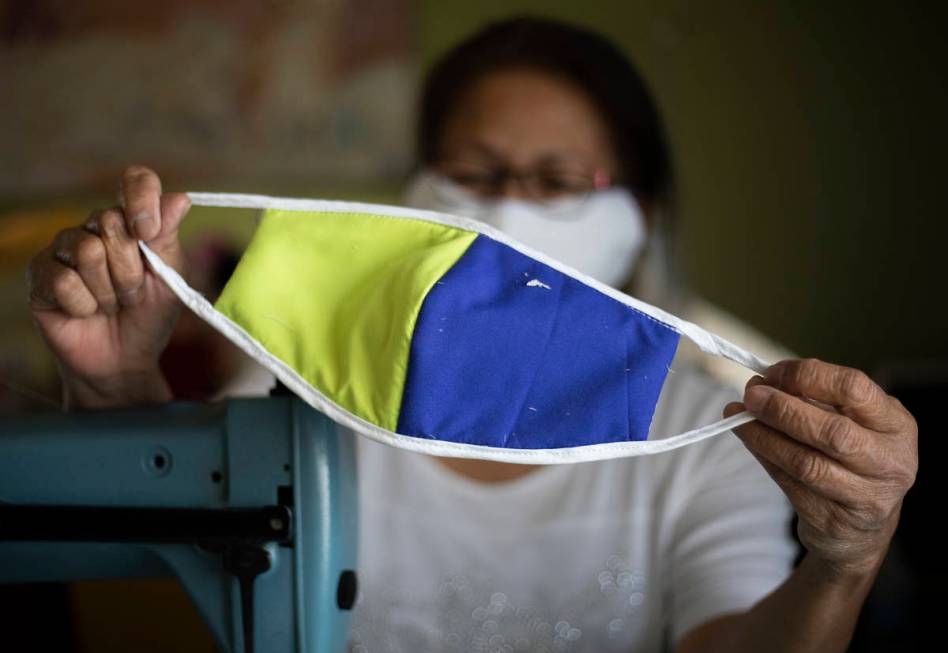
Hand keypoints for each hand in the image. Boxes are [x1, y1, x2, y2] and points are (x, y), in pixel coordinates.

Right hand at [27, 166, 189, 407]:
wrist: (124, 359)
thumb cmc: (149, 315)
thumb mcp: (170, 278)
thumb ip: (169, 238)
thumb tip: (180, 198)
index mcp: (131, 221)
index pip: (136, 181)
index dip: (141, 199)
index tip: (149, 231)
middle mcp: (94, 227)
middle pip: (110, 222)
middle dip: (131, 269)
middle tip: (132, 293)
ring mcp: (64, 249)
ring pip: (87, 251)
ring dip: (109, 290)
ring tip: (110, 304)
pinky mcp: (41, 275)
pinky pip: (64, 280)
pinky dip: (84, 305)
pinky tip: (85, 313)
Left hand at [724, 358, 917, 579]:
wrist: (862, 527)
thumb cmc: (854, 457)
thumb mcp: (853, 422)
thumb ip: (818, 399)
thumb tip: (766, 382)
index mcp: (897, 425)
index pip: (854, 389)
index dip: (807, 376)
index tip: (772, 373)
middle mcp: (889, 462)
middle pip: (832, 432)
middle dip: (783, 409)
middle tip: (750, 394)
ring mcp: (865, 496)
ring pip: (805, 463)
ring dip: (763, 435)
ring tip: (737, 417)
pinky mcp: (833, 520)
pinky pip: (789, 484)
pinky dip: (764, 456)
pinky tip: (749, 439)